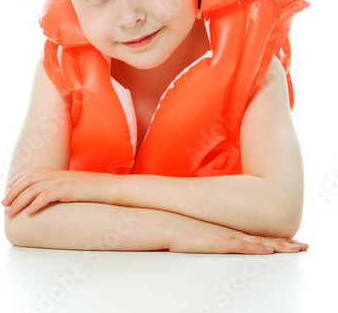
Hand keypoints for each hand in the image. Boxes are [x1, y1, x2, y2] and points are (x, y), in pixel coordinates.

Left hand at [2, 168, 114, 215]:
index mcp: (59, 172)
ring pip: (34, 189)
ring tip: (11, 212)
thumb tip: (51, 196)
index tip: (9, 189)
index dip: (18, 180)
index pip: (33, 172)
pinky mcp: (69, 190)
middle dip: (13, 192)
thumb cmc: (95, 190)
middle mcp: (58, 175)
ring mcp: (63, 182)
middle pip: (29, 181)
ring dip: (19, 201)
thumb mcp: (75, 185)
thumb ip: (62, 187)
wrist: (111, 188)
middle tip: (3, 204)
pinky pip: (48, 196)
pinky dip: (36, 204)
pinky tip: (29, 213)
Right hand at [169, 216, 308, 253]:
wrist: (168, 222)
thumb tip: (215, 240)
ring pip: (259, 242)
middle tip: (302, 246)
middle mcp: (232, 232)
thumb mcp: (201, 233)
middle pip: (264, 238)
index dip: (275, 239)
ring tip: (296, 248)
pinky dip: (258, 248)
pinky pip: (243, 246)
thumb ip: (212, 236)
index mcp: (229, 231)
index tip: (289, 241)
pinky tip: (270, 249)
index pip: (257, 235)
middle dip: (285, 243)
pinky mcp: (219, 242)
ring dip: (279, 246)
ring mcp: (227, 236)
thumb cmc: (182, 228)